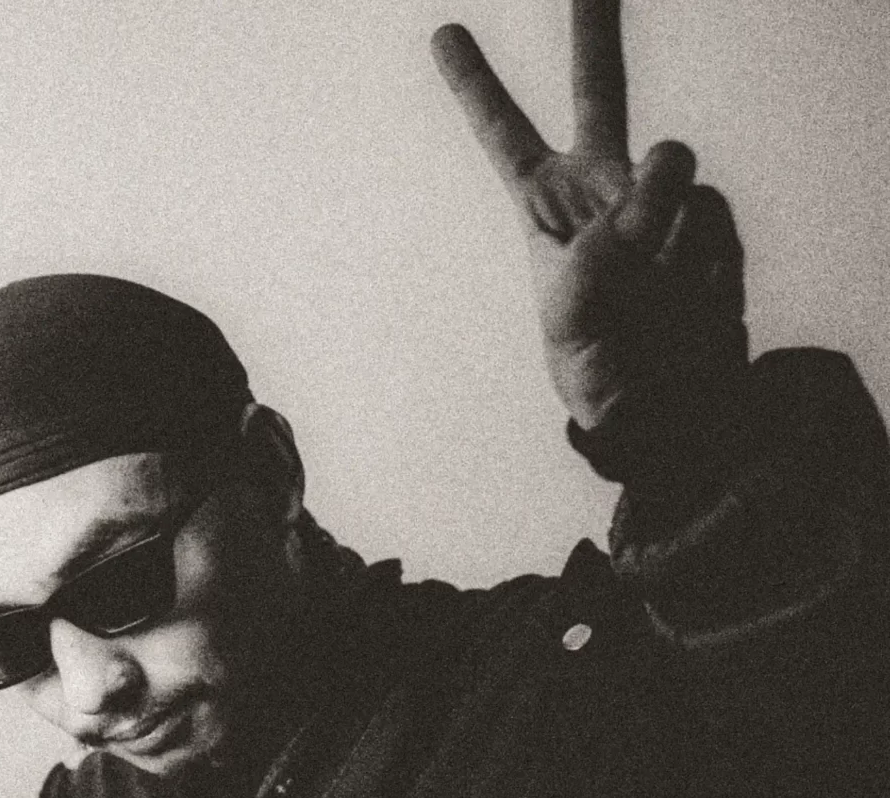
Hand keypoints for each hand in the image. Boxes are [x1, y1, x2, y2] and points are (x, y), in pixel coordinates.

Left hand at [431, 2, 745, 430]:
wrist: (660, 400)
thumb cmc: (595, 358)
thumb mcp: (581, 300)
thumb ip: (620, 226)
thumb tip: (674, 161)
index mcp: (547, 205)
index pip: (505, 135)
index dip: (476, 87)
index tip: (444, 36)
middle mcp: (604, 188)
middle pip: (599, 93)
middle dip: (593, 35)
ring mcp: (659, 201)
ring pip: (675, 173)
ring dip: (664, 228)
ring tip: (652, 295)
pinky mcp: (707, 223)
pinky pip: (713, 219)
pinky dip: (702, 259)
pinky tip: (688, 298)